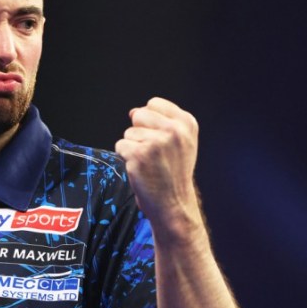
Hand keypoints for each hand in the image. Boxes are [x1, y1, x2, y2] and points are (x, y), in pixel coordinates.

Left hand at [114, 97, 201, 236]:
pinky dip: (125, 158)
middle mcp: (174, 130)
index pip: (154, 103)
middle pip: (138, 115)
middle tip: (154, 154)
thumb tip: (132, 111)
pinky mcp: (139, 155)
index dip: (150, 121)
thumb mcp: (180, 142)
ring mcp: (156, 142)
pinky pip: (120, 146)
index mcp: (186, 123)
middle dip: (140, 133)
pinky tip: (140, 169)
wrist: (174, 204)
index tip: (160, 139)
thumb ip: (161, 122)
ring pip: (128, 133)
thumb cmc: (173, 173)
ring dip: (133, 148)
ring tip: (149, 164)